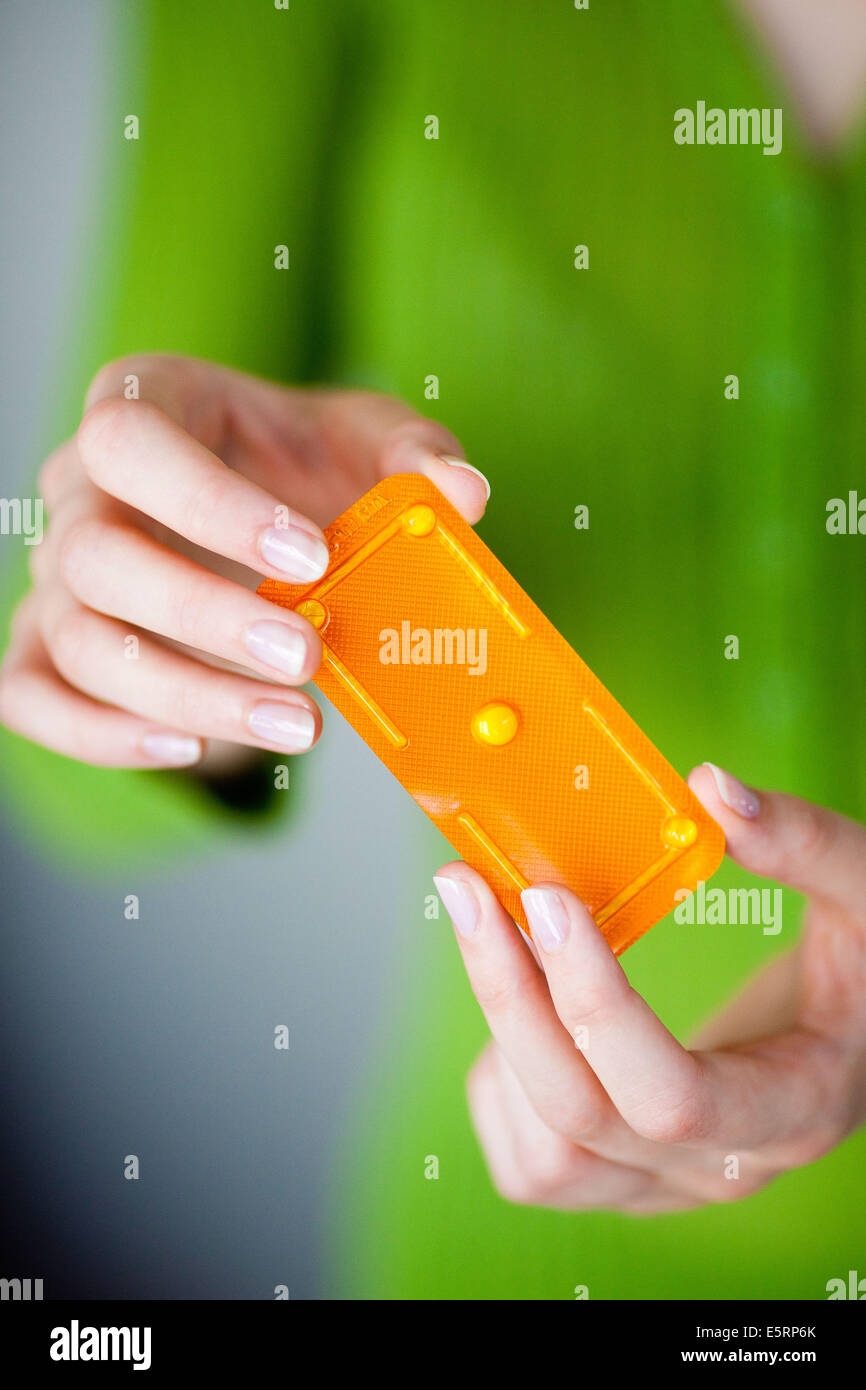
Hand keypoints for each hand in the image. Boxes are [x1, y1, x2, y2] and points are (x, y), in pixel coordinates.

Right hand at [0, 355, 487, 768]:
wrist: (261, 524)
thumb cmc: (301, 467)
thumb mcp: (366, 442)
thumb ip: (413, 458)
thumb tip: (461, 493)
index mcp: (139, 407)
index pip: (130, 441)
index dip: (207, 502)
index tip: (309, 556)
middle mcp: (78, 492)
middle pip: (94, 553)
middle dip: (203, 614)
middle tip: (307, 654)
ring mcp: (56, 576)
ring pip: (77, 641)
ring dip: (184, 693)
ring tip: (296, 723)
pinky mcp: (48, 648)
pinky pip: (34, 699)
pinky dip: (101, 735)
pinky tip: (192, 748)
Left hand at [435, 764, 865, 1211]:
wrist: (860, 1041)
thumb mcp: (865, 897)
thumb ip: (804, 844)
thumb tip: (711, 789)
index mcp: (791, 1108)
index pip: (672, 1095)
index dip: (596, 1005)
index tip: (549, 899)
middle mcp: (719, 1167)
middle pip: (583, 1118)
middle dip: (510, 997)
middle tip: (469, 890)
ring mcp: (664, 1185)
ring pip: (544, 1161)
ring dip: (502, 1047)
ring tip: (505, 948)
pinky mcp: (621, 1179)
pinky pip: (530, 1165)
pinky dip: (501, 1087)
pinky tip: (525, 1007)